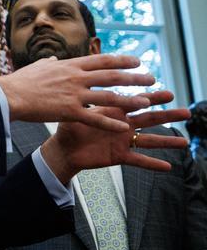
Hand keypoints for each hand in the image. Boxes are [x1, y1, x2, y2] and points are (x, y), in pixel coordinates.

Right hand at [0, 54, 155, 131]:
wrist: (8, 96)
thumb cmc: (20, 82)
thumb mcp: (37, 67)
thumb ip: (49, 63)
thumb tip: (54, 59)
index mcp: (70, 65)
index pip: (103, 60)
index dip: (123, 60)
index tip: (137, 61)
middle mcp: (76, 78)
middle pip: (112, 76)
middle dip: (134, 77)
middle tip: (151, 79)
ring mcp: (74, 94)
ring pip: (109, 97)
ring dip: (129, 100)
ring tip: (145, 102)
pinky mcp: (69, 111)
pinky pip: (94, 118)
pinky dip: (110, 123)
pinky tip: (123, 127)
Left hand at [38, 91, 190, 181]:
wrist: (64, 148)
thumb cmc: (70, 127)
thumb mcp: (80, 112)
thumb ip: (88, 101)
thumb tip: (85, 82)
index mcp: (115, 111)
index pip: (137, 102)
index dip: (152, 98)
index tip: (169, 94)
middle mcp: (123, 126)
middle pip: (149, 119)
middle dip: (168, 115)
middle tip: (186, 112)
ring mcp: (123, 141)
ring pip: (149, 141)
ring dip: (166, 142)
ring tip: (185, 142)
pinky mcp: (119, 156)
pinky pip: (138, 161)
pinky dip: (152, 164)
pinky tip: (168, 167)